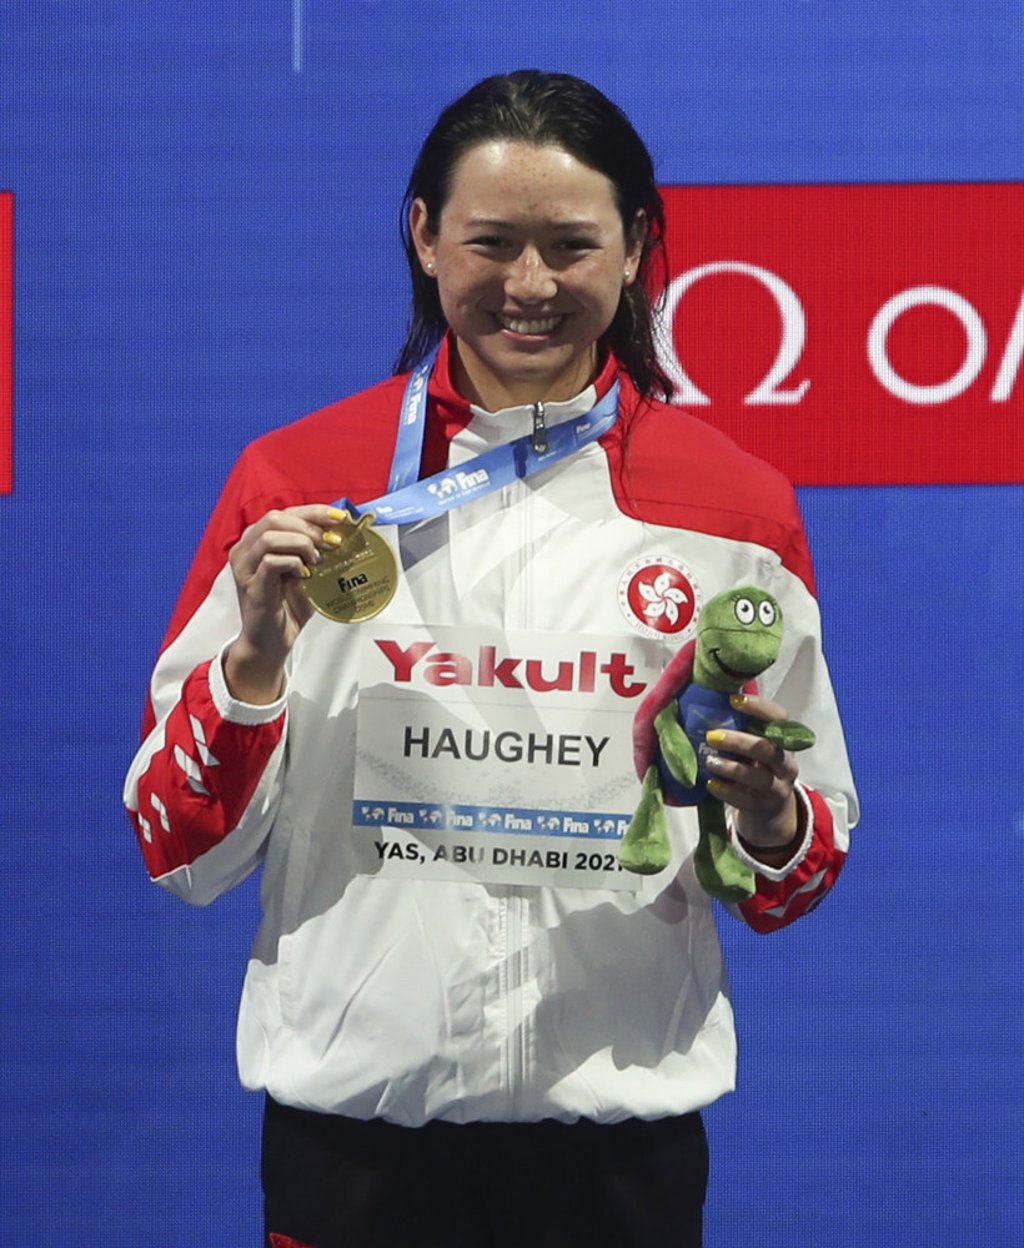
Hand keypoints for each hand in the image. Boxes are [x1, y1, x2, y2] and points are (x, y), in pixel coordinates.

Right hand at [224, 504, 347, 702]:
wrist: (271, 643)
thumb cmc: (287, 607)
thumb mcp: (306, 572)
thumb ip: (316, 551)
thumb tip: (342, 533)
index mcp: (257, 540)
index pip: (285, 512)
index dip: (314, 511)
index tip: (340, 518)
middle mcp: (245, 549)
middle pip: (275, 518)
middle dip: (309, 526)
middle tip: (332, 543)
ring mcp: (245, 567)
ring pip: (270, 536)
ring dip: (301, 543)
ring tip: (318, 560)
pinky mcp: (251, 586)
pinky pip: (271, 561)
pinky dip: (294, 563)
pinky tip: (306, 574)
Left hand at [704, 693, 800, 855]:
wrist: (770, 813)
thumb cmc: (756, 770)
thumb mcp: (754, 749)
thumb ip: (740, 730)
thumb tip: (707, 704)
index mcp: (783, 742)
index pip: (780, 719)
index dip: (759, 707)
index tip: (734, 700)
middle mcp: (786, 764)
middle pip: (769, 750)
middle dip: (740, 741)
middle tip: (711, 736)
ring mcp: (777, 788)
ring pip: (759, 777)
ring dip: (731, 767)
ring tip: (710, 761)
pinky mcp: (763, 808)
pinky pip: (746, 800)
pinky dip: (726, 791)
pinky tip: (711, 784)